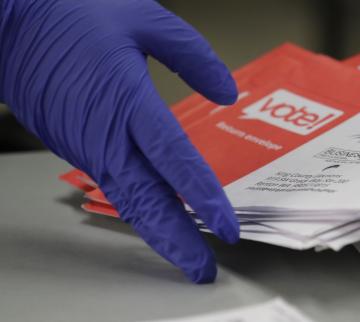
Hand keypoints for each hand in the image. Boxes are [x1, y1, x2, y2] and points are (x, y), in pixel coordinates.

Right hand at [0, 0, 239, 282]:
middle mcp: (104, 134)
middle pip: (146, 200)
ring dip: (159, 231)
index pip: (174, 160)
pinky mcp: (76, 148)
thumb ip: (192, 55)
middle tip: (202, 269)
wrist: (11, 21)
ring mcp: (86, 146)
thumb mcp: (144, 19)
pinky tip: (159, 215)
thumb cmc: (72, 15)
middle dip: (177, 241)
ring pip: (127, 200)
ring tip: (187, 254)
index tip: (226, 226)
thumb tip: (227, 91)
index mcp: (125, 101)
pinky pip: (114, 186)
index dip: (202, 196)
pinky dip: (139, 208)